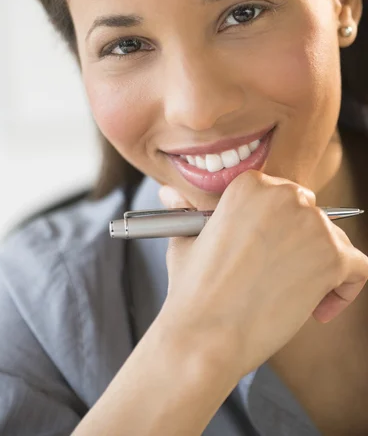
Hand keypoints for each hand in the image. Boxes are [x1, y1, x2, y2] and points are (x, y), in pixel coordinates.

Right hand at [158, 170, 367, 380]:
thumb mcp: (186, 238)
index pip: (282, 197)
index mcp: (251, 185)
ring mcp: (312, 225)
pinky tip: (318, 307)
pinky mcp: (333, 258)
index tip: (267, 253)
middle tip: (279, 275)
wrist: (204, 334)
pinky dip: (345, 289)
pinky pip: (357, 268)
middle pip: (310, 214)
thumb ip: (192, 211)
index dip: (278, 227)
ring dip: (320, 267)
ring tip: (292, 297)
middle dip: (300, 243)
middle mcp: (285, 195)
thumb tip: (170, 194)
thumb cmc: (193, 290)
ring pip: (334, 240)